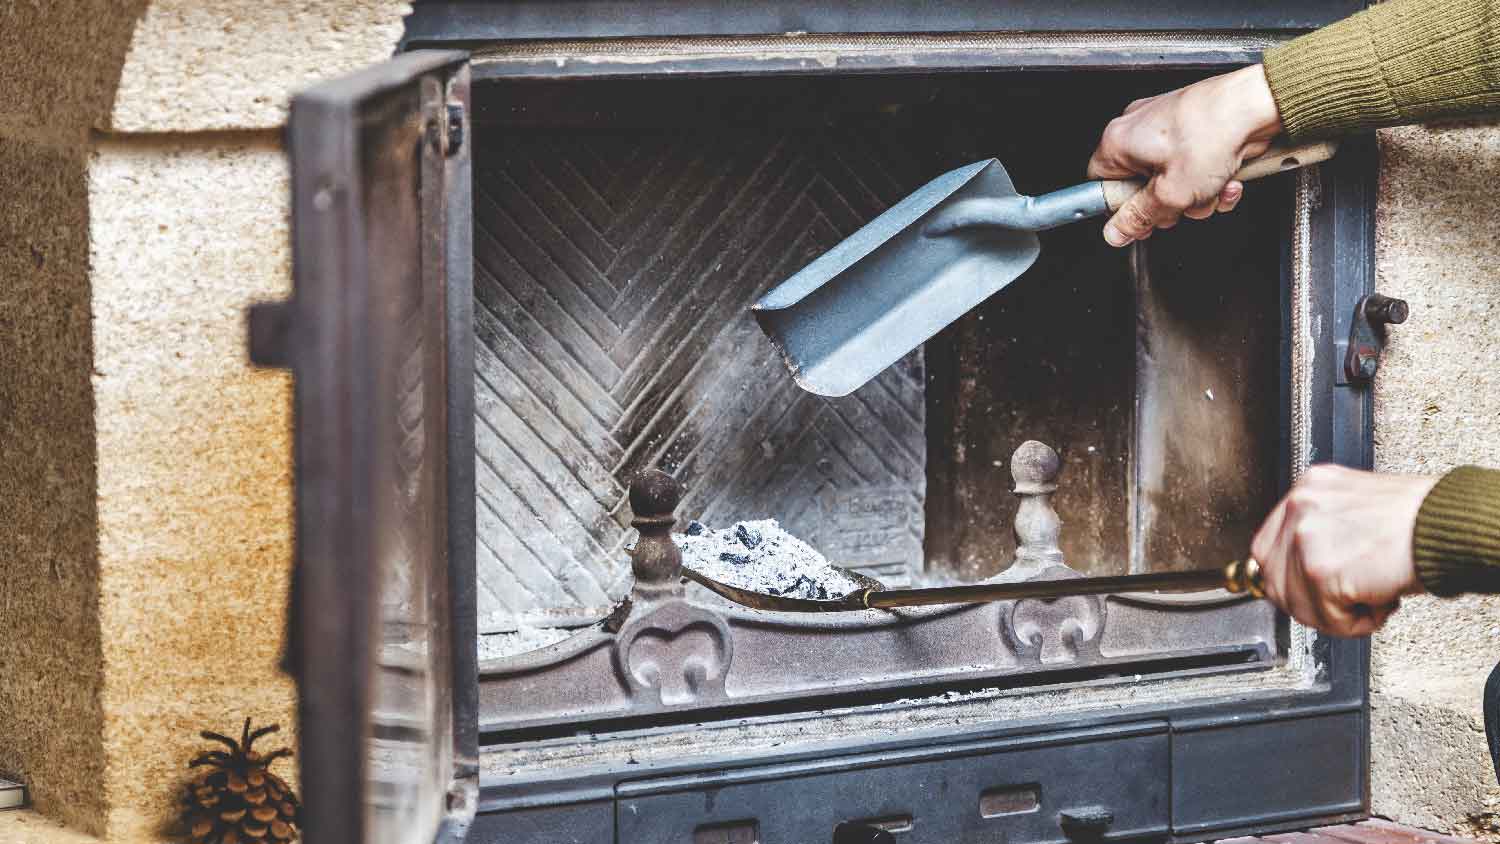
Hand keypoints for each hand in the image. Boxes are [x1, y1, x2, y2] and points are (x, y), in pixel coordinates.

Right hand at [1087, 64, 1283, 246]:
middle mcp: (1138, 127)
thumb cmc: (1213, 132)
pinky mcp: (1194, 127)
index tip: (1140, 221)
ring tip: (1213, 188)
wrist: (1258, 104)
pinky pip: (1194, 166)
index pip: (1100, 186)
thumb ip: (1139, 218)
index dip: (1120, 209)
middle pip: (1140, 187)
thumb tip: (1116, 233)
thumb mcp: (1171, 194)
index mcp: (1118, 141)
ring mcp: (1167, 125)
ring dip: (1197, 195)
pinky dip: (1211, 178)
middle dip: (1168, 204)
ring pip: (1173, 180)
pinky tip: (1227, 178)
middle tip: (1183, 204)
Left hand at [1250, 465, 1437, 637]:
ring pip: (1295, 603)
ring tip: (1368, 602)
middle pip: (1272, 577)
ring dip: (1333, 616)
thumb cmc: (1420, 522)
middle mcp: (1302, 505)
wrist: (1449, 527)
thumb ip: (1323, 531)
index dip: (1287, 579)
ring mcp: (1306, 535)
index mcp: (1310, 488)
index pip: (1268, 546)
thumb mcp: (1356, 510)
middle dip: (1307, 603)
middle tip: (1342, 604)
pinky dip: (1353, 624)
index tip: (1308, 593)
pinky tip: (1378, 604)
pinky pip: (1324, 618)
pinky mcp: (1320, 568)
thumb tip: (1297, 569)